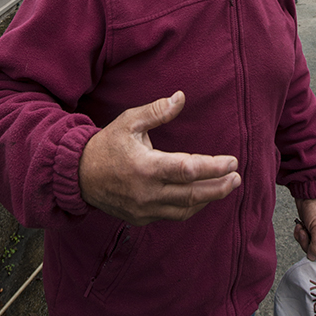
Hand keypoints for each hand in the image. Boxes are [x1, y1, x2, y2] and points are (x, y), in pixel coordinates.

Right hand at [78, 91, 240, 224]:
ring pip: (185, 209)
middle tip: (237, 177)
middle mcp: (147, 192)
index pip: (188, 170)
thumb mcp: (129, 121)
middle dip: (219, 186)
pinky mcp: (140, 218)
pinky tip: (201, 196)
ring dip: (208, 199)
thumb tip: (181, 97)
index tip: (232, 161)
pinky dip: (190, 207)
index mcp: (146, 167)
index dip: (214, 167)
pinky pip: (171, 215)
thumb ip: (157, 111)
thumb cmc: (107, 144)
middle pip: (192, 194)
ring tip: (226, 187)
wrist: (78, 175)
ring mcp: (143, 209)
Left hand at [294, 197, 315, 259]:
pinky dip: (299, 234)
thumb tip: (313, 258)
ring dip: (303, 238)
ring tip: (304, 228)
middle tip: (308, 236)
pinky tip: (300, 226)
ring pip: (308, 247)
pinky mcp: (308, 231)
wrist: (306, 196)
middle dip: (309, 246)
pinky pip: (302, 240)